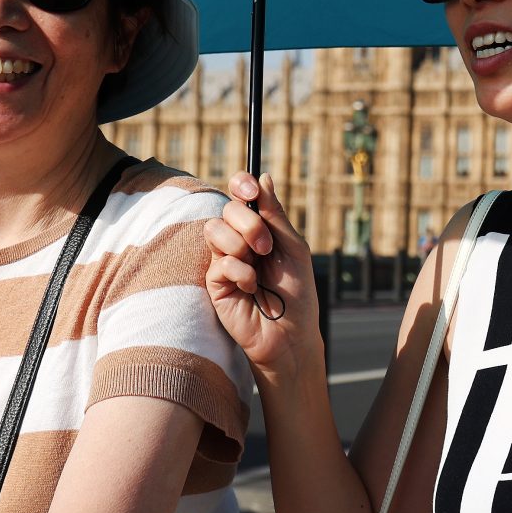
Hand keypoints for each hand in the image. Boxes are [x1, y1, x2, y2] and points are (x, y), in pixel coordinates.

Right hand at [204, 172, 320, 378]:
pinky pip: (219, 262)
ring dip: (241, 245)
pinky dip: (240, 272)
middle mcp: (238, 240)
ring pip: (214, 230)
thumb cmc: (297, 292)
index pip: (239, 194)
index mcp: (258, 228)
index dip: (241, 184)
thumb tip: (263, 177)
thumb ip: (275, 215)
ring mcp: (224, 260)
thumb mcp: (293, 247)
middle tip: (266, 246)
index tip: (251, 190)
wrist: (292, 334)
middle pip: (227, 209)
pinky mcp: (214, 283)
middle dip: (249, 223)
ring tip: (258, 267)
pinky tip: (251, 288)